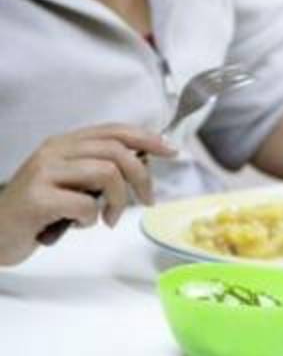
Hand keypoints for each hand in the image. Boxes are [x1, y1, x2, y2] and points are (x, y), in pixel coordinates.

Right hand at [0, 124, 175, 265]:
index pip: (114, 131)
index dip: (147, 139)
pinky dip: (92, 219)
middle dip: (141, 178)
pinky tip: (77, 225)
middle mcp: (54, 151)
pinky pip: (85, 205)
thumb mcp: (73, 183)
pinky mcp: (38, 198)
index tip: (171, 151)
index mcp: (65, 144)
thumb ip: (100, 170)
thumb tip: (143, 167)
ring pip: (106, 173)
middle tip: (146, 201)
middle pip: (117, 151)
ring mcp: (44, 173)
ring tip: (109, 219)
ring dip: (119, 201)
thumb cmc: (39, 210)